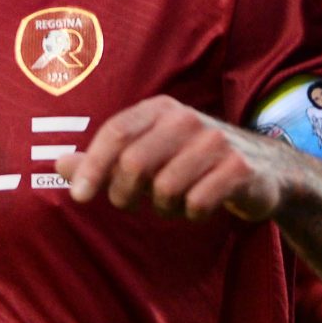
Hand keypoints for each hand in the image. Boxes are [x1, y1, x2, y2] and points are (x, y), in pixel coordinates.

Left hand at [58, 95, 296, 220]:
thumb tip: (56, 165)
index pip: (116, 132)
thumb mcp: (149, 153)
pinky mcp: (239, 168)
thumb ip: (103, 160)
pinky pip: (197, 203)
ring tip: (176, 201)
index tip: (78, 197)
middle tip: (134, 203)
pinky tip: (201, 206)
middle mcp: (187, 118)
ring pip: (165, 189)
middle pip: (134, 164)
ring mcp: (216, 141)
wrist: (265, 170)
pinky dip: (192, 213)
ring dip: (164, 208)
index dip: (92, 165)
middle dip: (126, 195)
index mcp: (161, 109)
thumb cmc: (192, 161)